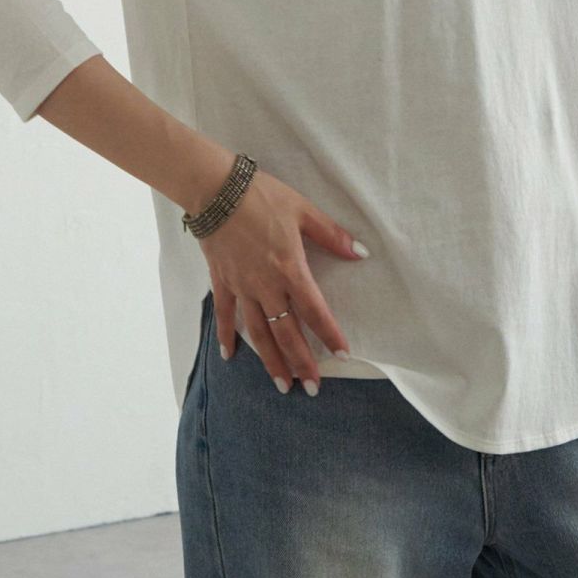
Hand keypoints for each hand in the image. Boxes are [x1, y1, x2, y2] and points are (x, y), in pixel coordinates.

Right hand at [195, 167, 366, 393]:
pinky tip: (230, 356)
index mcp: (290, 269)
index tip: (342, 354)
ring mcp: (241, 287)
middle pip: (286, 332)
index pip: (314, 310)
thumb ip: (332, 235)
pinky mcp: (222, 281)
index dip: (329, 334)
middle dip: (300, 362)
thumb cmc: (263, 197)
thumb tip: (360, 252)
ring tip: (281, 384)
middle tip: (312, 387)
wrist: (216, 190)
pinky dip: (226, 336)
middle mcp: (266, 286)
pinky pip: (225, 315)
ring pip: (258, 332)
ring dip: (270, 360)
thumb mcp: (303, 211)